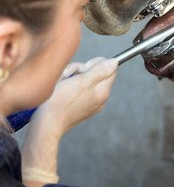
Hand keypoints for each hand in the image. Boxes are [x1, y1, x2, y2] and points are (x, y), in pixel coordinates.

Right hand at [21, 58, 117, 186]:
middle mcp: (99, 98)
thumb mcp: (81, 81)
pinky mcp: (79, 107)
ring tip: (62, 85)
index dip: (95, 64)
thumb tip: (115, 62)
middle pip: (95, 73)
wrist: (46, 125)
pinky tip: (60, 92)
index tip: (83, 69)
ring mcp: (90, 104)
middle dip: (80, 70)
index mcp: (103, 92)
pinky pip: (78, 89)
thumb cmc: (61, 101)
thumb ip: (100, 71)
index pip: (110, 69)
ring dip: (71, 77)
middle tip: (69, 77)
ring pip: (84, 80)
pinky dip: (68, 86)